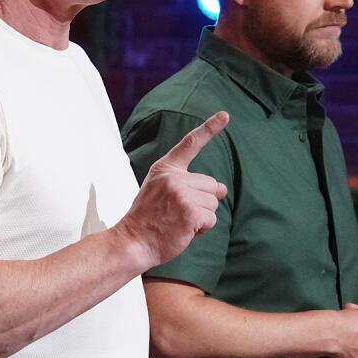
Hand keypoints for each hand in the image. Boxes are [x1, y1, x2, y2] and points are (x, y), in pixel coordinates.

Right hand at [117, 112, 229, 267]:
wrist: (133, 241)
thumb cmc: (148, 219)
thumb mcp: (163, 193)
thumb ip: (189, 186)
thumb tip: (222, 188)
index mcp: (165, 169)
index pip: (190, 144)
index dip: (209, 128)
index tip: (224, 115)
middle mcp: (174, 177)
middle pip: (211, 184)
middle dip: (202, 201)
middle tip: (179, 213)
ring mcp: (182, 194)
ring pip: (213, 203)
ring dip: (202, 216)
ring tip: (179, 222)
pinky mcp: (190, 211)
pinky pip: (211, 219)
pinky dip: (203, 228)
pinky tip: (184, 230)